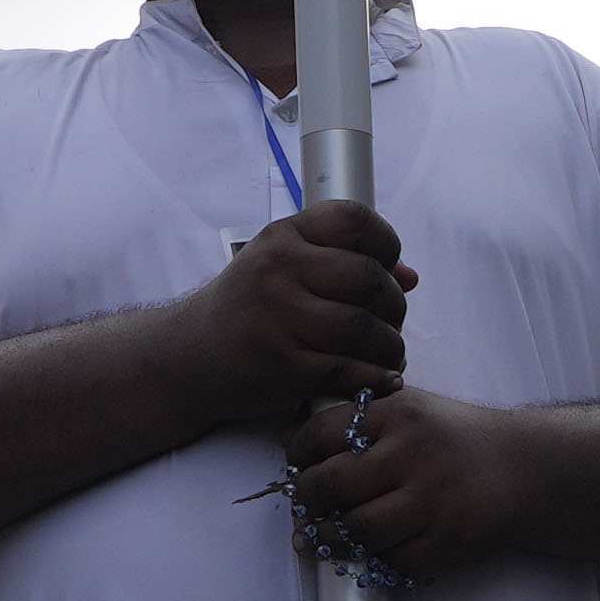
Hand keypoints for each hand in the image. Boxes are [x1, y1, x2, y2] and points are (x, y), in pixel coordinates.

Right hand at [183, 197, 409, 441]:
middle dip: (394, 305)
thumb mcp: (284, 269)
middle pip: (368, 278)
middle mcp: (279, 270)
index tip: (391, 268)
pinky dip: (375, 378)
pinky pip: (347, 370)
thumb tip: (409, 276)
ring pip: (363, 328)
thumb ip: (343, 263)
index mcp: (283, 236)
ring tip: (390, 355)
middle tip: (392, 322)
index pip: (354, 220)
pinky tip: (383, 380)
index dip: (387, 243)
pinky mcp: (282, 366)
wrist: (190, 358)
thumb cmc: (249, 309)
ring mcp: (278, 318)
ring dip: (391, 346)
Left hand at [279, 386, 541, 576]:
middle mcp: (413, 455)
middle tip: (303, 506)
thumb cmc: (457, 439)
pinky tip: (368, 551)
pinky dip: (374, 560)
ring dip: (330, 536)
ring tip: (319, 535)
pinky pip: (391, 561)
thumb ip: (360, 419)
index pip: (324, 433)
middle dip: (306, 500)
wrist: (527, 471)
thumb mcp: (413, 409)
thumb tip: (292, 441)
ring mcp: (431, 502)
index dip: (298, 453)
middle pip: (331, 485)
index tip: (295, 465)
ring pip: (356, 529)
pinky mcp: (446, 543)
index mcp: (400, 415)